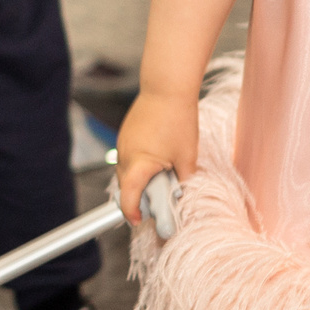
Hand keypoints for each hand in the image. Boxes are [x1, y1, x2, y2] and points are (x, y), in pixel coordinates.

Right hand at [113, 87, 199, 225]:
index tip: (139, 222)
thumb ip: (184, 180)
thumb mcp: (187, 157)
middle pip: (125, 186)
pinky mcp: (126, 134)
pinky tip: (157, 162)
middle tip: (155, 205)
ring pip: (126, 171)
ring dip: (139, 181)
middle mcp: (124, 155)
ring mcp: (123, 143)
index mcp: (138, 164)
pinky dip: (139, 166)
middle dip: (137, 198)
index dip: (132, 213)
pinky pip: (129, 157)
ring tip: (160, 181)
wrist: (167, 87)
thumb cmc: (178, 119)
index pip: (128, 197)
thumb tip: (184, 194)